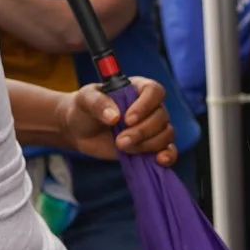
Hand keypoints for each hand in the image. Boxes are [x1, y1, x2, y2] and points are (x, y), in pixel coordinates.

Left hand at [59, 79, 176, 164]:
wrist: (79, 130)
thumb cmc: (84, 108)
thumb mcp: (85, 99)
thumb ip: (98, 103)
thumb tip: (114, 116)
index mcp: (137, 88)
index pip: (154, 91)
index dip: (145, 105)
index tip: (127, 119)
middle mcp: (149, 106)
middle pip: (161, 116)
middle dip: (141, 131)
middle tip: (119, 140)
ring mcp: (151, 127)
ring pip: (166, 134)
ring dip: (147, 144)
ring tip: (123, 147)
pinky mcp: (150, 146)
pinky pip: (169, 149)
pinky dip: (168, 155)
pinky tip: (160, 161)